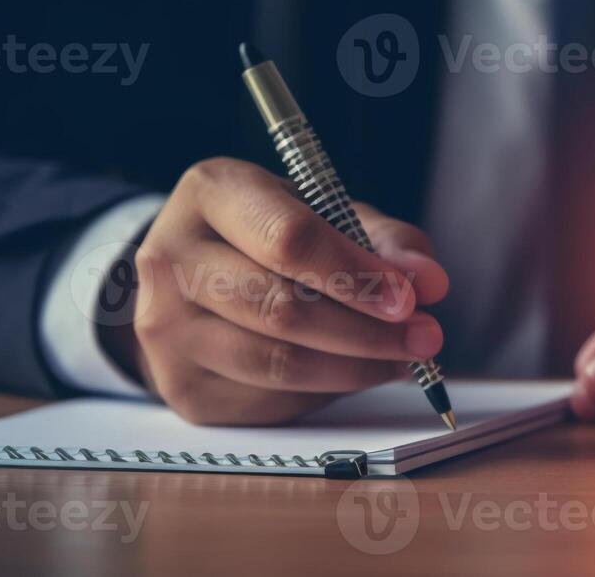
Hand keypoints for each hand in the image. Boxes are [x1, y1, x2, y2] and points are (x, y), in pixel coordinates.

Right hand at [100, 157, 449, 424]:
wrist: (193, 272)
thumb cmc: (270, 233)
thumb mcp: (326, 212)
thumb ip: (383, 240)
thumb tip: (429, 281)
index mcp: (212, 192)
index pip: (288, 238)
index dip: (356, 275)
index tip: (409, 300)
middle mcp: (171, 258)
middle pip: (280, 308)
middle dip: (366, 330)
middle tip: (424, 337)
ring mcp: (165, 328)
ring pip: (274, 363)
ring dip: (354, 368)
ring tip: (401, 359)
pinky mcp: (177, 384)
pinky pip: (265, 401)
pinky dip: (322, 392)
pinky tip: (352, 373)